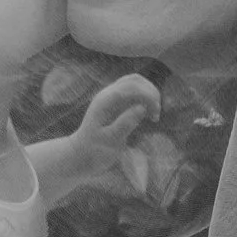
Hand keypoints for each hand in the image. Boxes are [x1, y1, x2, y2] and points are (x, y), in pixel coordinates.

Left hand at [51, 73, 160, 193]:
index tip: (155, 116)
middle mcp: (107, 94)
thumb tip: (142, 108)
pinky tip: (148, 114)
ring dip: (149, 94)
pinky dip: (145, 98)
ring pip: (135, 83)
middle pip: (135, 80)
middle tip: (155, 115)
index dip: (148, 97)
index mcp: (105, 102)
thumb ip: (125, 123)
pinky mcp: (115, 102)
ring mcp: (111, 97)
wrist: (80, 155)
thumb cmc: (94, 151)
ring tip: (153, 114)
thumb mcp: (110, 141)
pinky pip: (133, 91)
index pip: (131, 87)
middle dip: (151, 94)